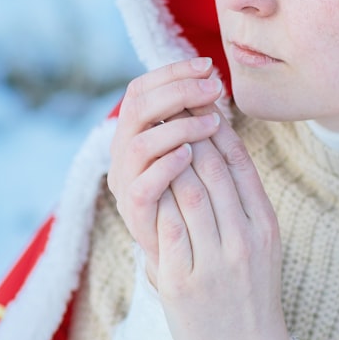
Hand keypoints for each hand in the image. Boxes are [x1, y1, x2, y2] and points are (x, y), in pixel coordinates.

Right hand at [107, 58, 223, 276]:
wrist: (196, 272)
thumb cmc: (202, 210)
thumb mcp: (199, 160)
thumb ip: (198, 127)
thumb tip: (215, 85)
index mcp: (137, 136)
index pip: (142, 88)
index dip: (172, 73)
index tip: (208, 66)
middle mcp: (124, 157)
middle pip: (136, 106)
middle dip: (177, 91)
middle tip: (214, 87)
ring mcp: (126, 187)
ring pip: (138, 143)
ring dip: (176, 126)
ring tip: (211, 122)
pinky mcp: (135, 218)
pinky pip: (143, 185)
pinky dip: (165, 165)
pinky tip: (190, 155)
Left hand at [155, 114, 292, 339]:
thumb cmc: (251, 293)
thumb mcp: (262, 244)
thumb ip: (244, 201)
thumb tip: (218, 150)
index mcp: (265, 226)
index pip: (240, 165)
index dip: (217, 131)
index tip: (198, 109)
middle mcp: (244, 240)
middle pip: (212, 171)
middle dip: (189, 135)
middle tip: (170, 111)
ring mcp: (214, 261)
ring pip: (187, 192)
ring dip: (168, 161)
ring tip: (155, 140)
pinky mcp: (184, 282)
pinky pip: (167, 227)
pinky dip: (155, 198)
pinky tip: (145, 181)